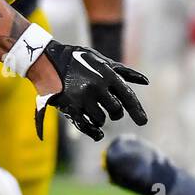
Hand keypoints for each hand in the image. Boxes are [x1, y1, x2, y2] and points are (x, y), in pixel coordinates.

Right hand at [31, 40, 147, 141]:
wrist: (48, 60)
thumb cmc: (78, 60)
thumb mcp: (102, 61)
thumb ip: (123, 72)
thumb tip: (145, 81)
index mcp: (107, 74)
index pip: (127, 96)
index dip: (137, 111)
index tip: (143, 122)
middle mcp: (97, 87)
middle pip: (116, 111)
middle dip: (115, 113)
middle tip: (111, 110)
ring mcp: (83, 98)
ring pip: (101, 120)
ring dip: (100, 119)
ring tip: (95, 111)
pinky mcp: (70, 108)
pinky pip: (87, 127)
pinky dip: (94, 132)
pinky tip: (98, 134)